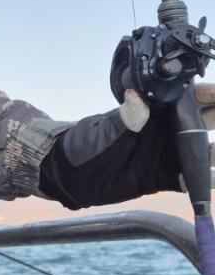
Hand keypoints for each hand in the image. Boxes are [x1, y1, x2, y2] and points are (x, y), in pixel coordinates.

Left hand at [37, 82, 214, 209]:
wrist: (74, 174)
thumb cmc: (87, 143)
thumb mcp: (104, 129)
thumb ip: (125, 116)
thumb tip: (136, 98)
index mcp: (155, 109)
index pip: (189, 97)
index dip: (208, 93)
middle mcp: (169, 129)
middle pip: (205, 120)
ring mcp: (170, 153)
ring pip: (205, 149)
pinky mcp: (167, 177)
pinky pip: (194, 179)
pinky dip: (205, 180)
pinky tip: (210, 180)